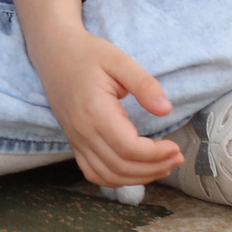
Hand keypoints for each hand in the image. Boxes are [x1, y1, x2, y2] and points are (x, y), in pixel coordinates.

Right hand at [35, 27, 180, 189]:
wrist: (54, 52)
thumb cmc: (87, 54)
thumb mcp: (119, 60)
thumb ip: (144, 84)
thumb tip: (166, 110)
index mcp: (94, 111)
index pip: (127, 147)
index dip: (155, 154)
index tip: (175, 147)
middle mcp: (82, 131)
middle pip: (120, 166)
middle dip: (154, 168)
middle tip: (177, 158)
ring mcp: (75, 139)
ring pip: (107, 175)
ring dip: (138, 178)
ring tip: (163, 166)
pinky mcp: (74, 142)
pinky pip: (93, 173)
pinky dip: (116, 180)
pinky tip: (136, 171)